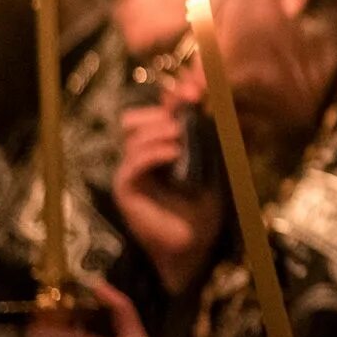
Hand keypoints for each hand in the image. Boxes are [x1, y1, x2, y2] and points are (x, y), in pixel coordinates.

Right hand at [113, 104, 222, 291]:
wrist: (196, 244)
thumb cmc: (204, 206)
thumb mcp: (211, 163)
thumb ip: (206, 135)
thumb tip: (209, 102)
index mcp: (155, 149)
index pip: (152, 113)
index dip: (169, 100)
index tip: (194, 93)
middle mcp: (138, 158)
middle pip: (134, 119)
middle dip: (161, 111)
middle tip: (187, 109)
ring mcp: (129, 173)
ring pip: (134, 137)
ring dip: (161, 131)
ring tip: (183, 135)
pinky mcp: (125, 190)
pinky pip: (133, 163)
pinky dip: (154, 153)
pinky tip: (175, 153)